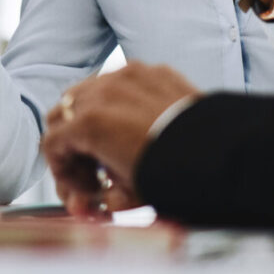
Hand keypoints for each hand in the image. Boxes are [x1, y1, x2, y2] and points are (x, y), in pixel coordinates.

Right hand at [41, 62, 198, 216]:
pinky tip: (137, 124)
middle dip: (71, 142)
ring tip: (112, 143)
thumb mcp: (129, 195)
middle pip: (62, 112)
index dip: (61, 171)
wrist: (222, 153)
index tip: (82, 187)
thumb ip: (102, 197)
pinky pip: (120, 81)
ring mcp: (125, 76)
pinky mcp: (150, 70)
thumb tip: (99, 202)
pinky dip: (119, 101)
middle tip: (91, 168)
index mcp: (88, 124)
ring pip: (88, 91)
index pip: (51, 143)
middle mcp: (100, 93)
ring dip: (90, 117)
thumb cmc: (176, 175)